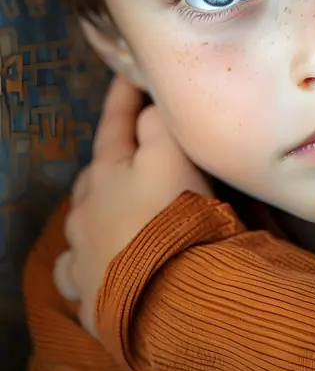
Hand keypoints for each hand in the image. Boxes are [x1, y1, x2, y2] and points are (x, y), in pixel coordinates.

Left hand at [54, 75, 210, 336]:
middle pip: (94, 176)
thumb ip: (158, 124)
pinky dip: (88, 264)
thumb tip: (148, 110)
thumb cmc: (178, 215)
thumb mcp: (174, 155)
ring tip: (115, 213)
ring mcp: (83, 256)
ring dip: (97, 214)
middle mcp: (86, 212)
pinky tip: (97, 266)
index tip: (129, 72)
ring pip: (81, 226)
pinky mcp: (90, 297)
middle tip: (132, 152)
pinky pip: (80, 274)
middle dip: (110, 160)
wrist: (176, 295)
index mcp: (107, 173)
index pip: (115, 124)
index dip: (124, 97)